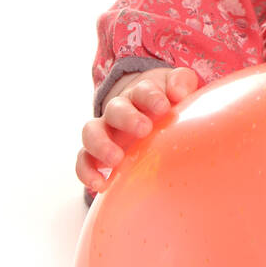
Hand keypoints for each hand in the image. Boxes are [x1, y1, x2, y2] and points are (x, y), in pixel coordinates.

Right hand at [76, 66, 199, 193]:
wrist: (151, 114)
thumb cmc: (168, 103)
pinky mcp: (97, 154)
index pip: (142, 90)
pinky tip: (99, 184)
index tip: (163, 107)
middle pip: (115, 109)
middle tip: (143, 129)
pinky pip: (84, 160)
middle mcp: (119, 111)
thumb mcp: (179, 88)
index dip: (151, 97)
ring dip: (101, 145)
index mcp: (141, 94)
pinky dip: (86, 171)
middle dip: (127, 118)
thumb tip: (178, 92)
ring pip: (91, 132)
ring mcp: (106, 132)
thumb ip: (182, 83)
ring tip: (116, 159)